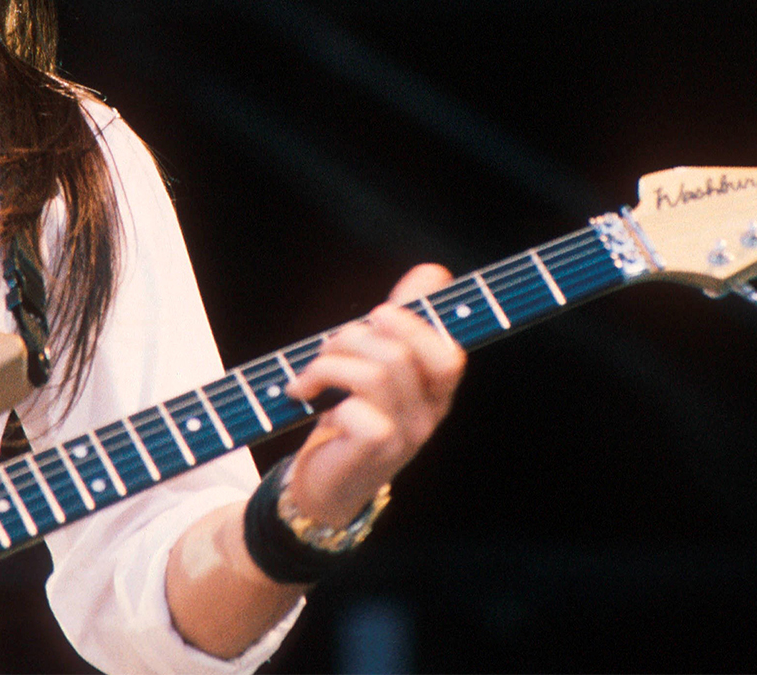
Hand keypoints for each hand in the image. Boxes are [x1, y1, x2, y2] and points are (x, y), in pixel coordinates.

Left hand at [282, 263, 462, 526]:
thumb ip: (401, 322)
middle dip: (350, 338)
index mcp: (435, 389)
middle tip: (325, 354)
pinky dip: (324, 399)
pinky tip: (306, 404)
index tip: (379, 315)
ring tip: (307, 379)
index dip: (415, 320)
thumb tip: (434, 272)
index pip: (450, 349)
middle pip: (399, 351)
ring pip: (376, 374)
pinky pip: (358, 412)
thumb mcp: (374, 364)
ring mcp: (408, 436)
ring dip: (328, 365)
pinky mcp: (378, 453)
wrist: (324, 485)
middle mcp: (430, 413)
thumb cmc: (349, 417)